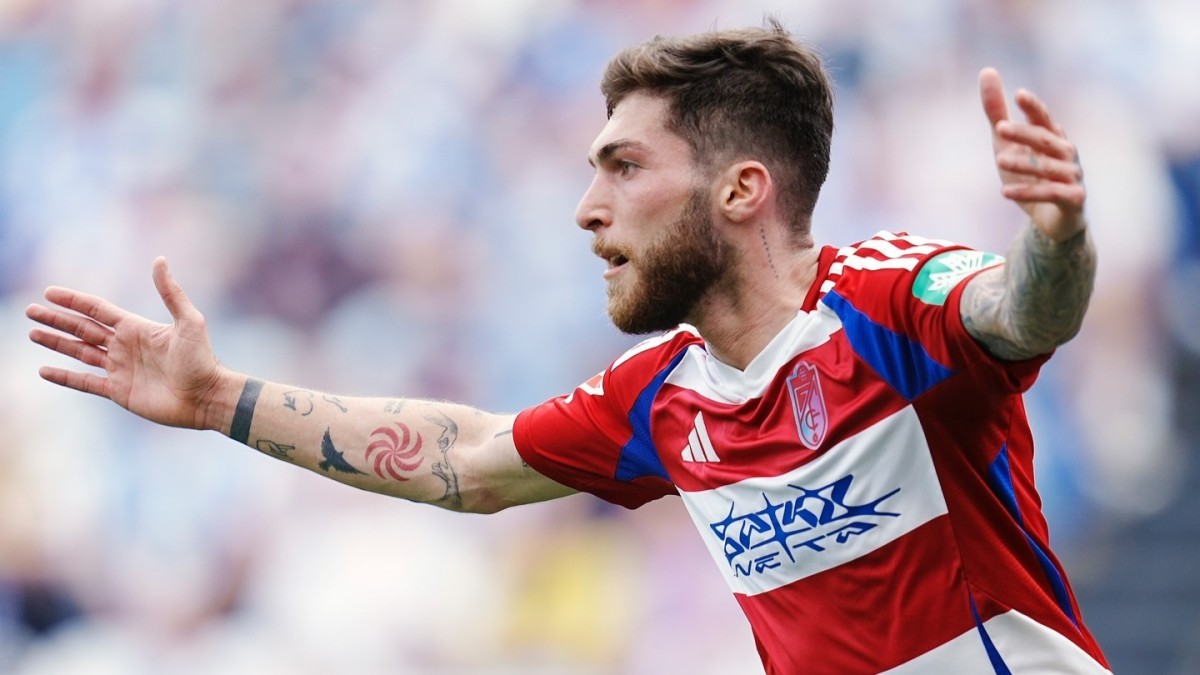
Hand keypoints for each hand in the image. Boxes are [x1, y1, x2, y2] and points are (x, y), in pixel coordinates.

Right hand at [26, 257, 230, 429]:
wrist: (206, 397)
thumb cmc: (201, 359)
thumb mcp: (189, 321)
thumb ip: (171, 293)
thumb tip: (159, 260)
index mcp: (136, 328)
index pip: (97, 309)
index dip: (74, 301)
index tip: (50, 292)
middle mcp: (124, 346)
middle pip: (83, 328)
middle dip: (57, 319)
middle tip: (30, 310)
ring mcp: (120, 369)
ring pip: (80, 352)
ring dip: (56, 343)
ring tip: (33, 333)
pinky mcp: (119, 391)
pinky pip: (85, 382)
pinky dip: (65, 377)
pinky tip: (45, 370)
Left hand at [979, 67, 1085, 241]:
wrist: (1054, 221)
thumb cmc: (1030, 175)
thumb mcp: (1006, 144)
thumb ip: (997, 113)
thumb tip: (987, 71)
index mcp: (1053, 138)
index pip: (1044, 119)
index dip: (1034, 107)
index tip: (1019, 94)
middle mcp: (1067, 154)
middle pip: (1045, 140)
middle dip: (1024, 133)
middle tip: (1000, 128)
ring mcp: (1073, 177)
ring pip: (1049, 167)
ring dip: (1024, 163)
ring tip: (999, 160)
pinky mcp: (1074, 200)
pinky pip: (1051, 193)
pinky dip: (1029, 191)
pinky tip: (1004, 192)